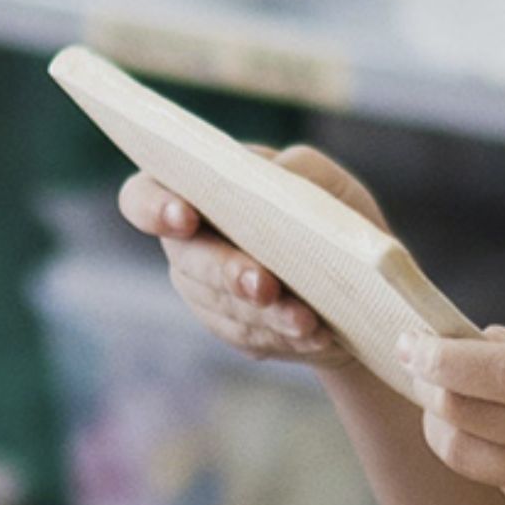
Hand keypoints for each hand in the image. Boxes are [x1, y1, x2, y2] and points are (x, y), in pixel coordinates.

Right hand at [117, 146, 385, 369]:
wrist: (361, 277)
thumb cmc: (332, 214)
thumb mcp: (328, 181)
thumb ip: (301, 167)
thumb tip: (278, 174)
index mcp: (197, 191)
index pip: (143, 197)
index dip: (154, 207)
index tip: (185, 216)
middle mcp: (191, 244)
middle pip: (187, 260)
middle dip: (227, 272)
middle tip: (264, 285)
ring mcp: (207, 292)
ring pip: (222, 307)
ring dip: (265, 314)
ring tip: (306, 319)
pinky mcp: (235, 330)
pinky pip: (250, 336)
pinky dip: (285, 336)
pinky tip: (316, 335)